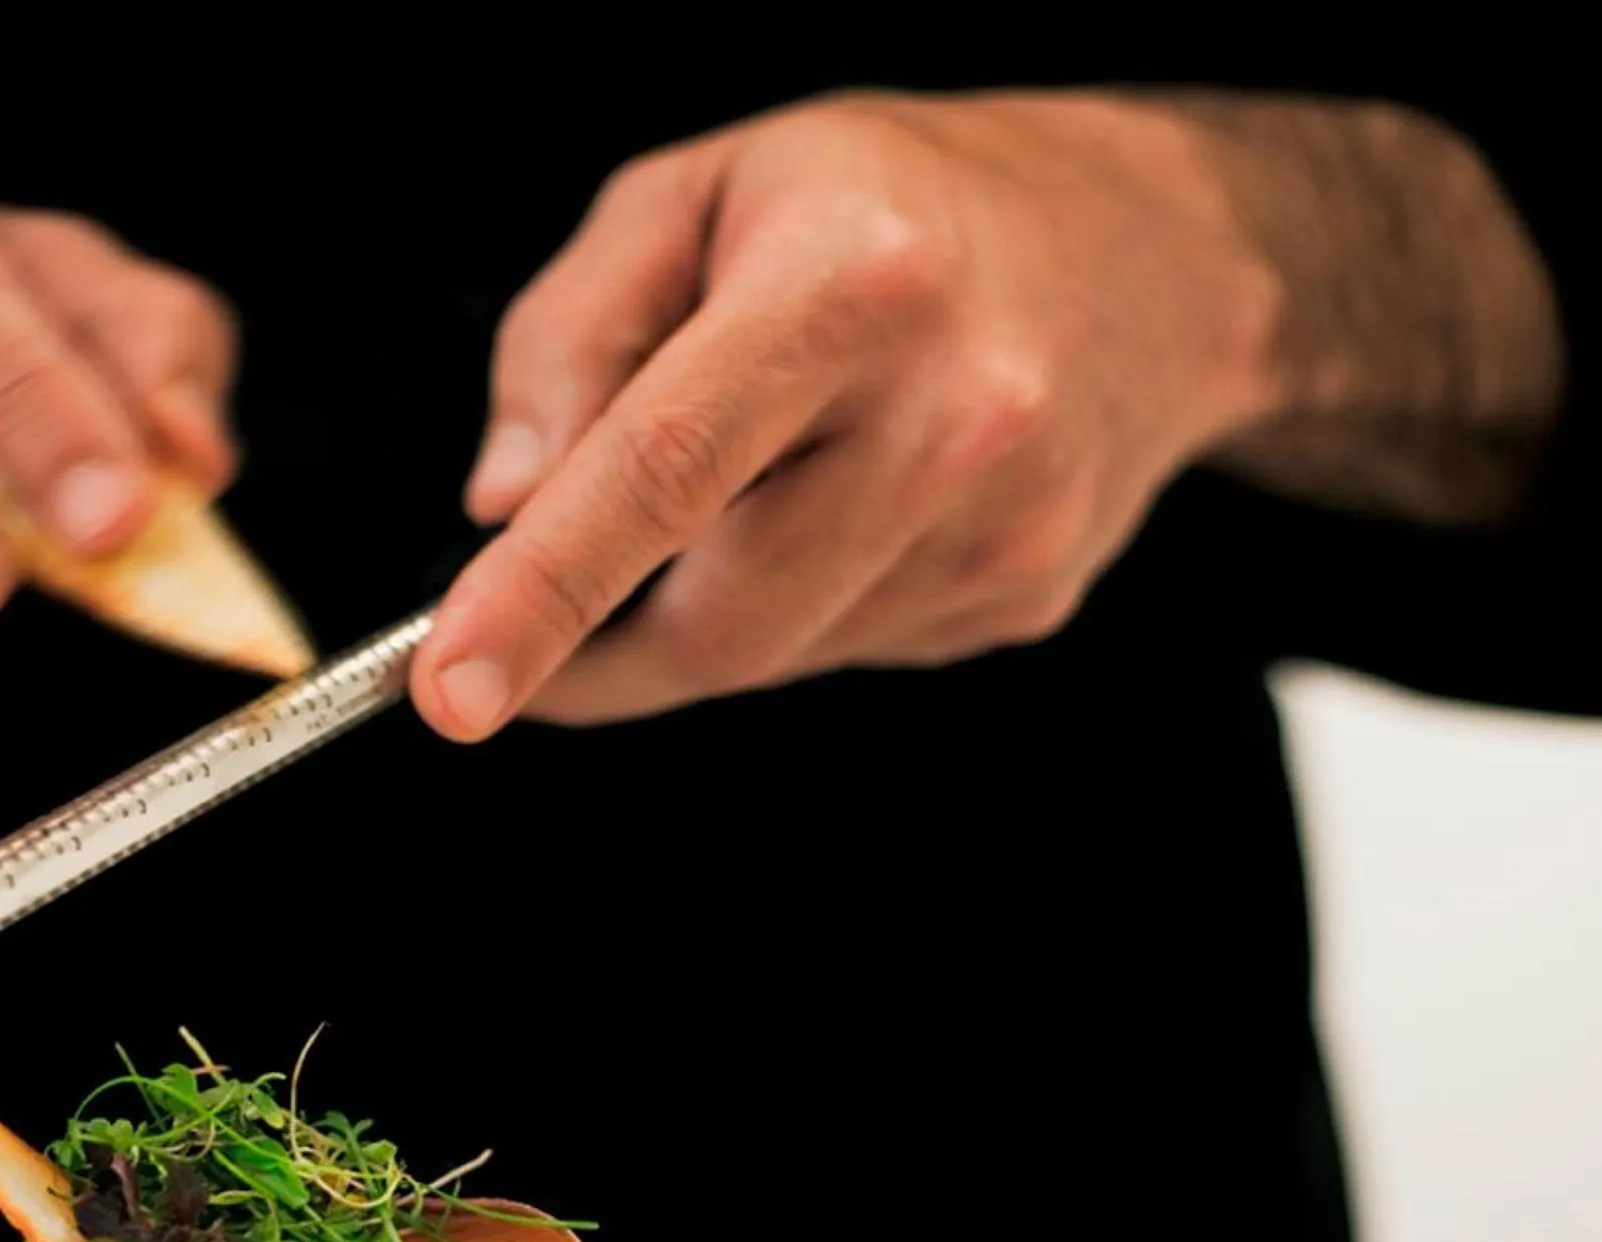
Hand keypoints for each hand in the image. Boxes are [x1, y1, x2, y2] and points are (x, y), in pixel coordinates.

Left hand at [410, 92, 1284, 737]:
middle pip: (716, 616)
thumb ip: (571, 334)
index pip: (664, 468)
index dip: (544, 591)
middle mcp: (951, 412)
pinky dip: (793, 606)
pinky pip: (844, 650)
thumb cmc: (888, 205)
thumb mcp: (698, 191)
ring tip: (754, 478)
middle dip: (595, 646)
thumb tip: (503, 500)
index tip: (448, 689)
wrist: (1153, 255)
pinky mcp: (1027, 596)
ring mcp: (1005, 523)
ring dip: (702, 609)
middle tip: (521, 622)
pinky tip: (841, 503)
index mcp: (850, 281)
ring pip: (772, 652)